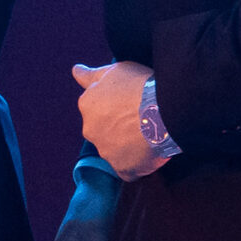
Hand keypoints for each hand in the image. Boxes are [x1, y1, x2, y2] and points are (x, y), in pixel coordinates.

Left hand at [73, 60, 168, 180]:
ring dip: (127, 146)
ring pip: (114, 150)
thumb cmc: (141, 86)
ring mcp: (106, 151)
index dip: (114, 108)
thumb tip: (75, 71)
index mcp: (87, 104)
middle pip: (102, 131)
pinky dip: (136, 164)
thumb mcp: (116, 70)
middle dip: (118, 127)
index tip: (129, 105)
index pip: (95, 110)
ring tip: (150, 135)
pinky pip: (127, 170)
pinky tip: (149, 153)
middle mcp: (90, 130)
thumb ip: (92, 75)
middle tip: (141, 119)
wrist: (165, 111)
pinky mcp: (122, 169)